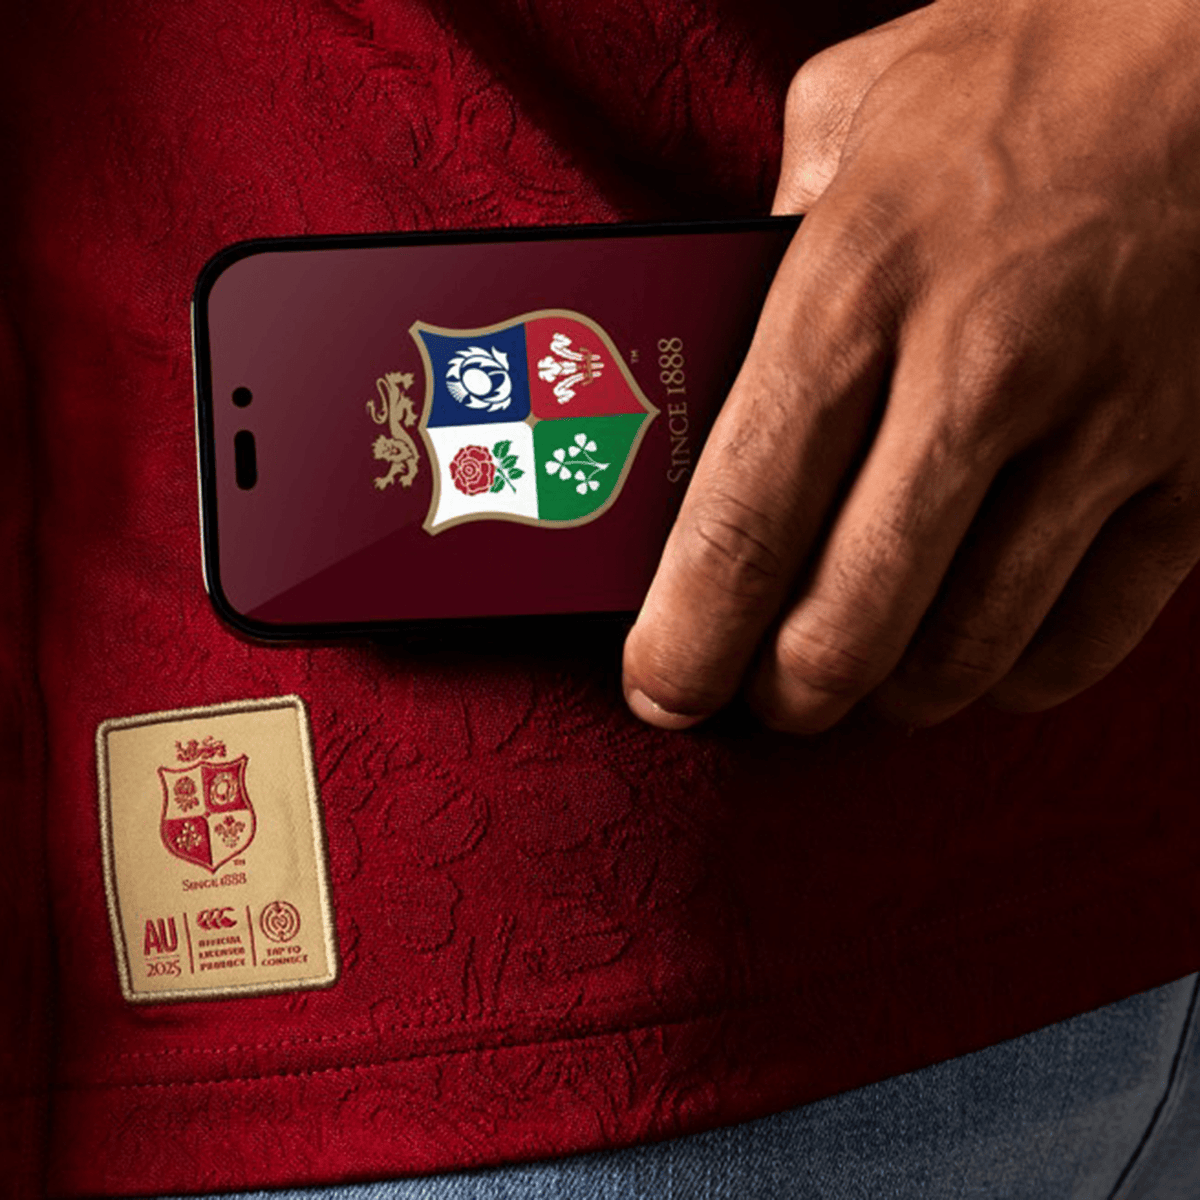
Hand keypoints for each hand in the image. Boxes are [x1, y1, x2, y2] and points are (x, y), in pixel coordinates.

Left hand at [623, 0, 1199, 732]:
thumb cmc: (1029, 66)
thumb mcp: (852, 116)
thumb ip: (767, 247)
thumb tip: (718, 356)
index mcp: (856, 286)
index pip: (741, 524)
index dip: (687, 641)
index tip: (660, 690)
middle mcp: (979, 370)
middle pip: (847, 623)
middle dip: (783, 695)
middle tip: (757, 697)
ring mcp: (1105, 427)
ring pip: (966, 651)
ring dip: (890, 697)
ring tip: (856, 681)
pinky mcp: (1199, 468)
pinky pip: (1089, 637)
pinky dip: (1013, 678)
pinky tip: (972, 656)